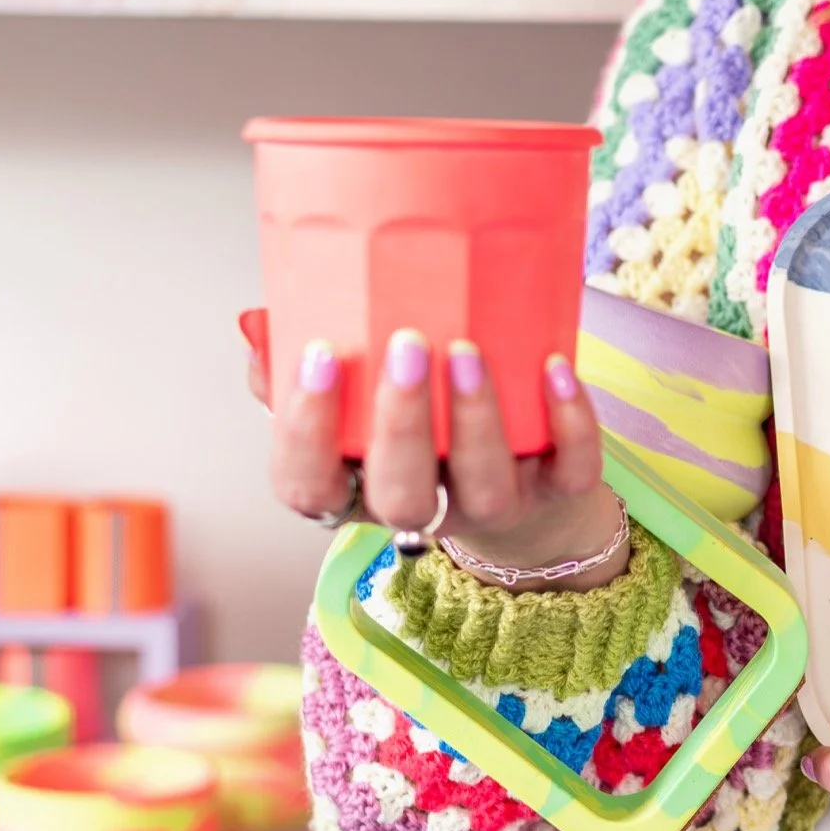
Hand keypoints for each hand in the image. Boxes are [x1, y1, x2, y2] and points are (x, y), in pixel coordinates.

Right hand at [247, 314, 622, 587]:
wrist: (524, 487)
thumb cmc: (420, 430)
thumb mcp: (351, 403)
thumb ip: (296, 368)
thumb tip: (259, 322)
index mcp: (355, 489)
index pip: (307, 487)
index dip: (305, 433)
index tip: (318, 355)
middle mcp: (423, 508)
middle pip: (400, 496)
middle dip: (400, 425)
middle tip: (405, 347)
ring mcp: (494, 505)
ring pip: (485, 488)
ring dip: (477, 419)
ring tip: (467, 350)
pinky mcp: (558, 494)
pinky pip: (570, 471)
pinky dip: (570, 421)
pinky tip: (556, 366)